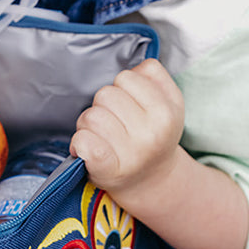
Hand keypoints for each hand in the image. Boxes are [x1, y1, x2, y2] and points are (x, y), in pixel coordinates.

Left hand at [70, 58, 183, 201]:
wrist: (152, 181)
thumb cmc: (154, 135)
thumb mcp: (170, 103)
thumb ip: (155, 75)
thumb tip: (133, 68)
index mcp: (167, 113)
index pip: (127, 77)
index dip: (123, 87)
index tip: (130, 105)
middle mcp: (151, 134)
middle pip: (105, 94)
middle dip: (105, 105)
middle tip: (115, 123)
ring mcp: (130, 154)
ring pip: (90, 115)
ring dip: (90, 124)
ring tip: (103, 137)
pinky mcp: (107, 169)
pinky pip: (83, 141)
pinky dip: (79, 142)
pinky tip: (87, 148)